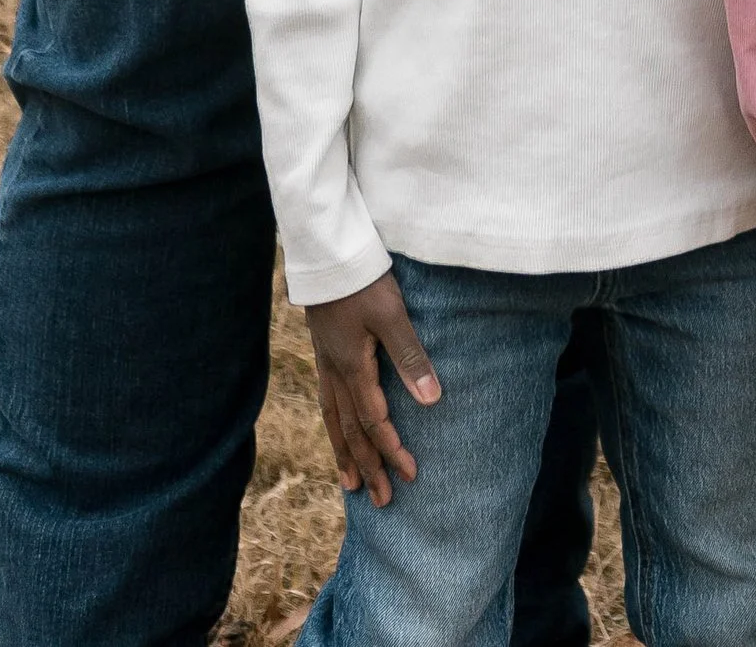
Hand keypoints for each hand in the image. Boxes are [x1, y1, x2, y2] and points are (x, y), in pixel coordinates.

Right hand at [308, 274, 439, 506]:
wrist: (327, 253)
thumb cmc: (363, 281)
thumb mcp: (391, 315)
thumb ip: (410, 357)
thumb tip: (431, 401)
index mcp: (353, 369)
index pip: (374, 422)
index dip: (392, 450)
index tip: (411, 475)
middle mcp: (336, 374)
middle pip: (351, 432)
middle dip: (368, 466)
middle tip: (382, 500)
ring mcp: (326, 364)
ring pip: (334, 421)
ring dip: (345, 455)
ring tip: (351, 484)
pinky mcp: (324, 352)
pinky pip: (327, 403)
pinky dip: (334, 428)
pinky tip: (338, 433)